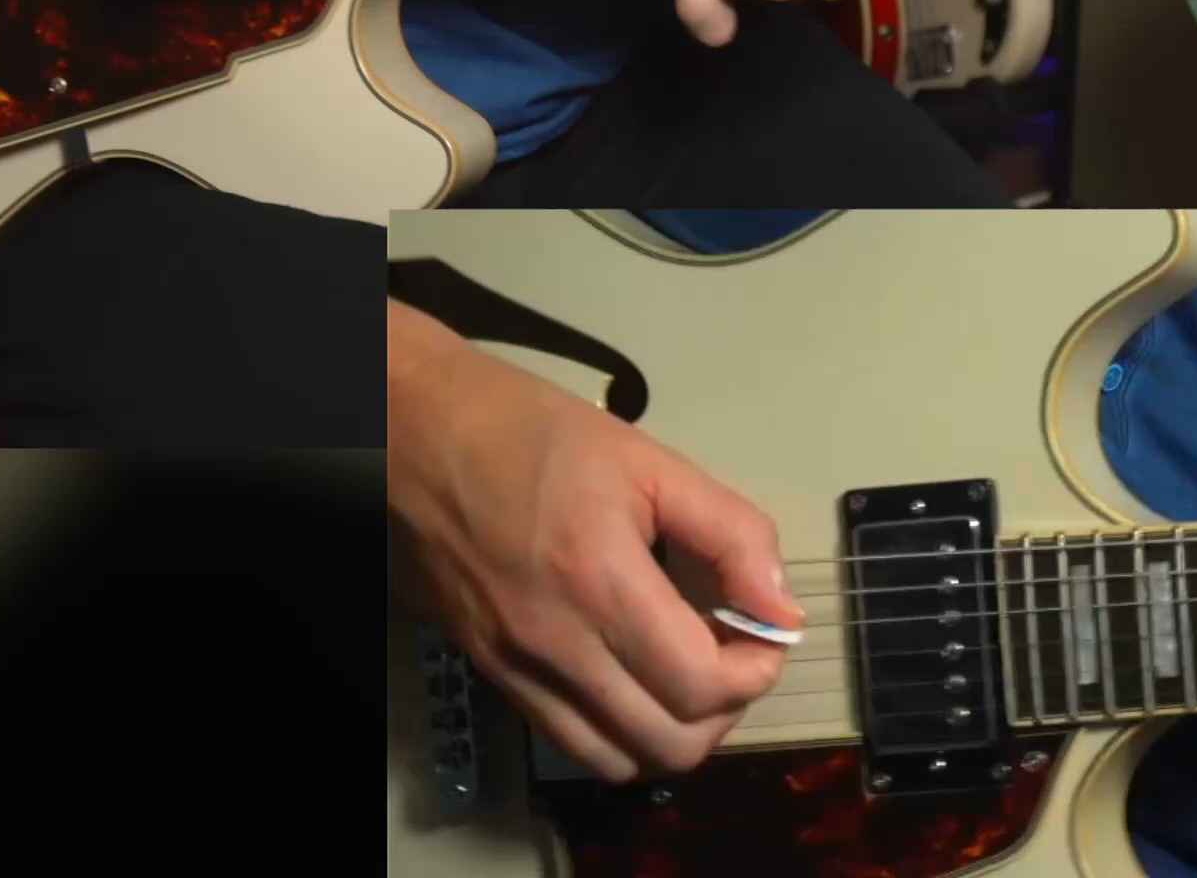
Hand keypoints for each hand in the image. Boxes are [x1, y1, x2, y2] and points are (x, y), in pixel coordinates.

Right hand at [386, 305, 806, 780]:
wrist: (416, 436)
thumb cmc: (532, 434)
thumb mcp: (649, 460)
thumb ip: (730, 532)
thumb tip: (780, 607)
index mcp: (599, 582)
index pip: (701, 686)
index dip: (756, 671)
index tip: (765, 632)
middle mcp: (554, 645)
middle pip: (670, 745)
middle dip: (725, 708)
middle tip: (733, 652)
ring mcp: (516, 671)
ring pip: (620, 763)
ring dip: (673, 732)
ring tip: (687, 669)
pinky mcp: (492, 676)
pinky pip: (571, 744)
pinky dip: (621, 731)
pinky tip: (634, 675)